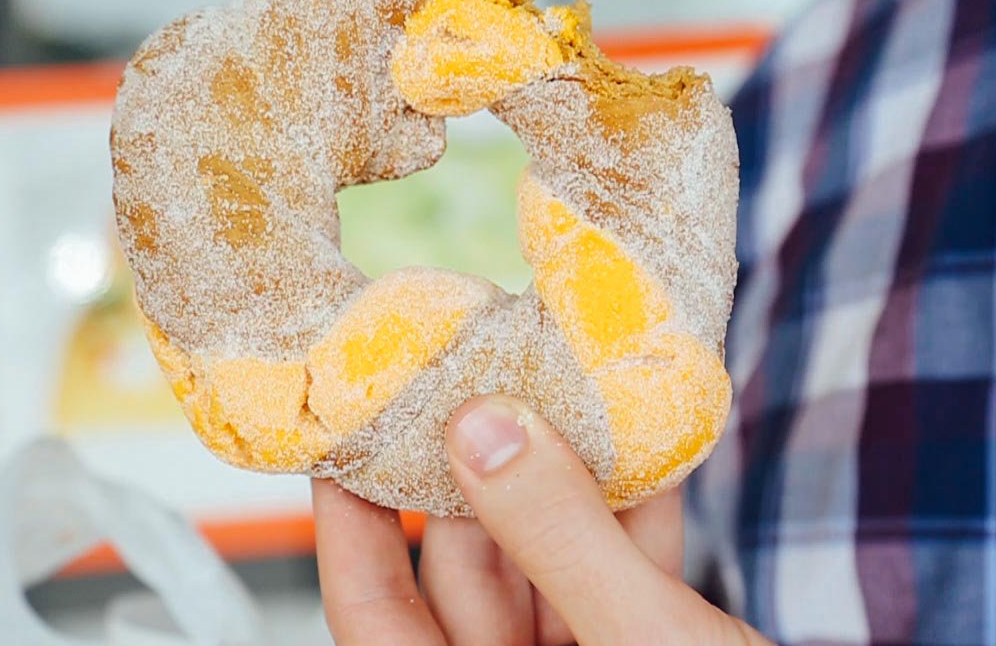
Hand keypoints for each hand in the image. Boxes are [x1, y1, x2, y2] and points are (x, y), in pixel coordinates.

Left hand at [312, 394, 770, 644]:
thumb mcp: (642, 641)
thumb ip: (562, 539)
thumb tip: (481, 432)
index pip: (372, 610)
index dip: (350, 517)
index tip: (350, 427)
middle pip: (466, 572)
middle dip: (479, 470)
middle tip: (476, 376)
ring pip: (546, 564)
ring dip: (565, 481)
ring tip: (564, 390)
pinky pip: (618, 577)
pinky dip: (633, 516)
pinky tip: (646, 448)